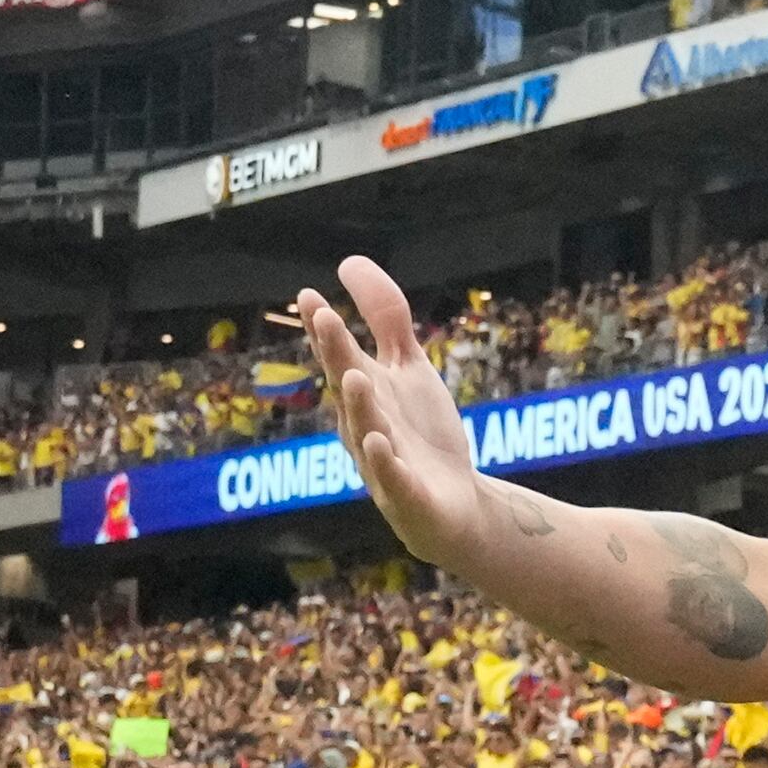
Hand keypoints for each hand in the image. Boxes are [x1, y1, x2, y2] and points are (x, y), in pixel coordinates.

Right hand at [297, 257, 495, 572]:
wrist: (457, 504)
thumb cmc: (422, 434)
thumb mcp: (407, 369)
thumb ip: (385, 319)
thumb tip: (349, 263)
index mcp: (363, 394)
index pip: (339, 356)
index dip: (325, 329)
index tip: (310, 295)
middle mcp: (363, 426)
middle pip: (346, 388)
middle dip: (335, 356)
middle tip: (324, 319)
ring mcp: (382, 464)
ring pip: (366, 432)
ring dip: (360, 406)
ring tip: (356, 376)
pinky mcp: (407, 497)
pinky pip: (392, 480)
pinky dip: (385, 463)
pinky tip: (381, 443)